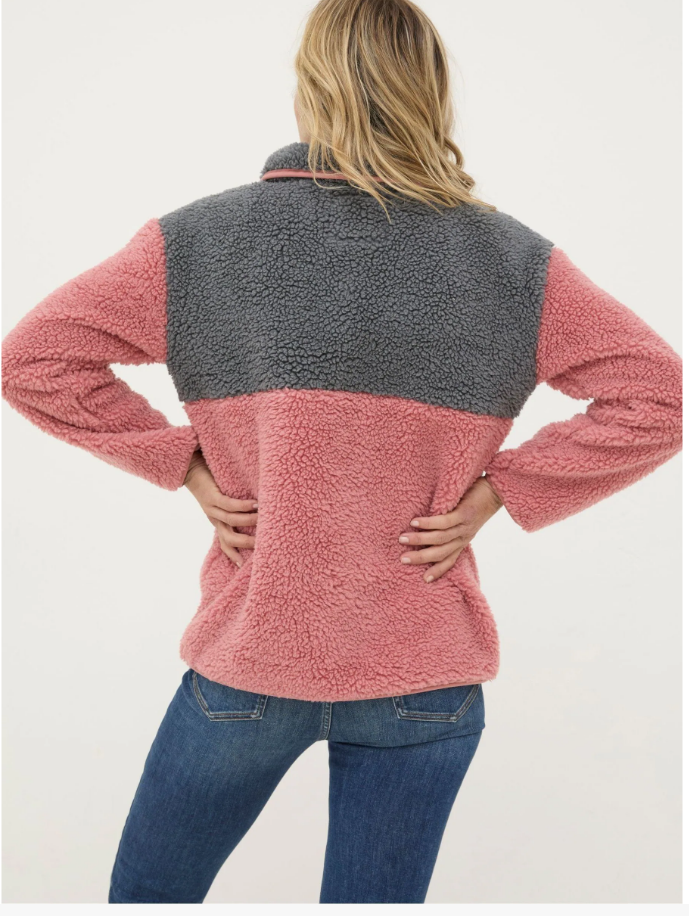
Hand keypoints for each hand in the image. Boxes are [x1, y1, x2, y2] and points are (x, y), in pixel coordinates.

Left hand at [184, 450, 257, 566]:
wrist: (189, 470)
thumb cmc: (211, 485)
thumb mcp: (222, 502)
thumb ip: (235, 510)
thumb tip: (258, 513)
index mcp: (217, 522)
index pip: (225, 544)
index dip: (234, 555)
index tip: (245, 566)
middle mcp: (214, 519)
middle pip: (229, 539)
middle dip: (246, 543)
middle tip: (263, 546)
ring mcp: (212, 508)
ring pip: (231, 522)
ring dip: (249, 522)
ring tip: (264, 520)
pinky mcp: (212, 496)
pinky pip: (229, 504)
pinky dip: (243, 506)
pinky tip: (255, 504)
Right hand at [398, 475, 502, 582]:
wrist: (497, 491)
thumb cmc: (477, 504)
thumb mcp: (465, 521)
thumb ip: (451, 528)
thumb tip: (427, 529)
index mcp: (462, 541)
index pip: (450, 560)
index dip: (438, 571)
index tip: (424, 580)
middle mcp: (463, 537)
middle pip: (440, 553)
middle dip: (420, 557)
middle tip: (402, 559)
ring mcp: (464, 526)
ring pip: (439, 538)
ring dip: (419, 540)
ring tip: (402, 538)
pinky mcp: (464, 514)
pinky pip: (444, 522)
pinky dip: (428, 523)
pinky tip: (415, 522)